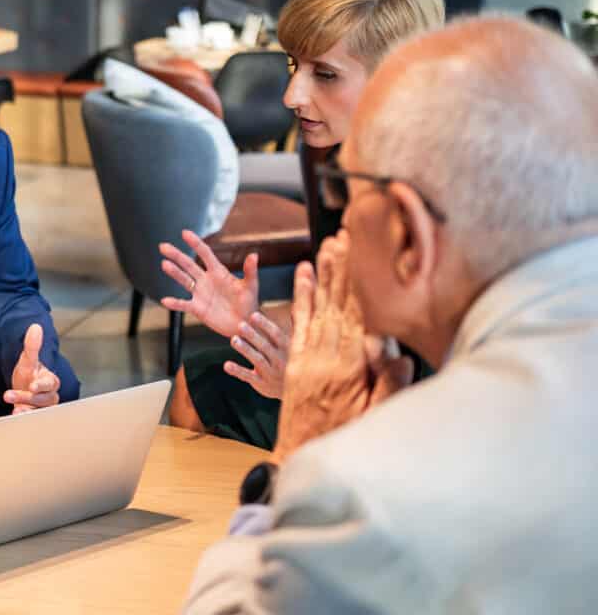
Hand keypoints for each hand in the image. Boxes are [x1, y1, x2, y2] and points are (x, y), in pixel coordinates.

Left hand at [5, 323, 60, 413]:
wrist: (24, 387)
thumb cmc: (30, 373)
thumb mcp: (28, 360)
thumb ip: (32, 345)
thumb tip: (35, 326)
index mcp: (51, 381)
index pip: (50, 384)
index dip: (41, 385)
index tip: (32, 385)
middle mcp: (49, 396)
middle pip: (42, 400)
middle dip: (26, 398)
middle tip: (8, 395)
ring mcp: (41, 408)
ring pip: (37, 412)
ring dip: (25, 411)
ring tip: (13, 411)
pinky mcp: (33, 416)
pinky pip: (30, 420)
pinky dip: (22, 419)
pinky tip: (12, 417)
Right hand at [159, 229, 259, 337]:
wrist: (244, 324)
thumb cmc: (249, 304)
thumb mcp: (251, 286)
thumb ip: (250, 271)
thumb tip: (254, 255)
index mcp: (219, 272)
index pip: (205, 254)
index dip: (195, 243)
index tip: (185, 233)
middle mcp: (206, 280)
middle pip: (188, 265)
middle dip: (176, 255)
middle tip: (163, 246)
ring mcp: (200, 294)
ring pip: (184, 281)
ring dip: (174, 273)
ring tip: (164, 264)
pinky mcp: (198, 308)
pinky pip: (184, 305)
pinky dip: (175, 303)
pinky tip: (165, 300)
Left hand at [225, 309, 289, 399]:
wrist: (298, 391)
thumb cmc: (292, 361)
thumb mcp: (297, 346)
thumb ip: (294, 328)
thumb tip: (296, 308)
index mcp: (288, 349)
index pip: (277, 335)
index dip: (265, 325)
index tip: (253, 315)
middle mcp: (280, 360)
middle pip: (265, 346)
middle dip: (253, 336)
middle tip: (240, 325)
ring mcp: (271, 373)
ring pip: (257, 360)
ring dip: (245, 350)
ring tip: (234, 340)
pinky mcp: (262, 384)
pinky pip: (248, 376)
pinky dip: (237, 371)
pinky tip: (226, 365)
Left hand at [271, 231, 413, 463]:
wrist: (300, 461)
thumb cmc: (346, 443)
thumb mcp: (375, 420)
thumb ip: (388, 387)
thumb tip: (402, 353)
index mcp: (349, 369)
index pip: (358, 317)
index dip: (361, 284)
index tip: (365, 257)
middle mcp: (325, 358)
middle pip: (336, 305)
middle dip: (341, 269)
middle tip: (343, 236)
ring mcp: (306, 358)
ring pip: (316, 308)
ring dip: (321, 275)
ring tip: (325, 246)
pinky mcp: (294, 363)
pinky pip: (297, 324)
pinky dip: (300, 298)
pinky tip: (302, 274)